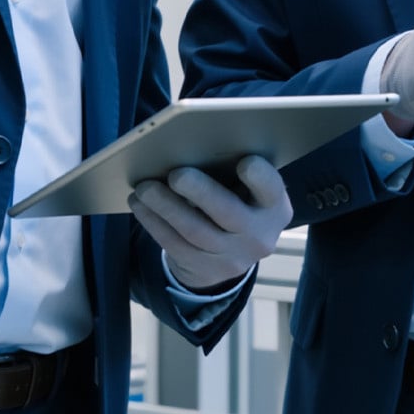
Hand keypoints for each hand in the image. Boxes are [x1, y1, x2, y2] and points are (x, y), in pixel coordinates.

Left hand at [131, 157, 294, 292]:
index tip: (245, 162)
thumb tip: (192, 144)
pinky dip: (154, 222)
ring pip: (194, 231)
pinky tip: (139, 204)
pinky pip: (175, 245)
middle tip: (176, 174)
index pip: (271, 189)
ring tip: (144, 187)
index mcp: (274, 206)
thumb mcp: (247, 188)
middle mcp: (259, 235)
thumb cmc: (237, 199)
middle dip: (201, 192)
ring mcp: (233, 257)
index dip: (260, 177)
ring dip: (166, 206)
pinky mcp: (205, 269)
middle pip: (228, 213)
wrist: (233, 250)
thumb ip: (232, 170)